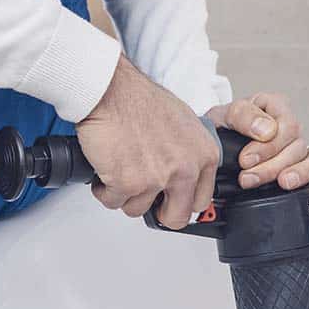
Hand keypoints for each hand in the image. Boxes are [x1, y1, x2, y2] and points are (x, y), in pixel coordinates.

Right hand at [76, 57, 218, 228]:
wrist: (110, 91)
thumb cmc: (141, 100)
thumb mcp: (184, 124)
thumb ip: (190, 155)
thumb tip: (189, 178)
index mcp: (204, 156)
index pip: (202, 201)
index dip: (182, 202)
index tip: (171, 200)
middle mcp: (184, 169)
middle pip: (176, 218)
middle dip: (158, 212)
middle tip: (145, 197)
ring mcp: (156, 179)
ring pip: (138, 210)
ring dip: (125, 195)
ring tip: (120, 168)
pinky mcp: (127, 184)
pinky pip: (113, 202)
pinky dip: (104, 189)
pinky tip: (106, 168)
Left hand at [205, 93, 308, 191]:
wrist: (212, 151)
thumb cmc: (219, 131)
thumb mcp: (222, 116)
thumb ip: (242, 116)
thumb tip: (266, 130)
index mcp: (273, 108)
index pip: (285, 124)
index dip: (267, 146)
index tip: (245, 160)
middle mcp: (289, 127)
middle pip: (296, 145)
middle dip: (272, 166)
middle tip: (248, 178)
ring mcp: (297, 148)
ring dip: (300, 173)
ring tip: (283, 183)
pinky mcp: (303, 167)